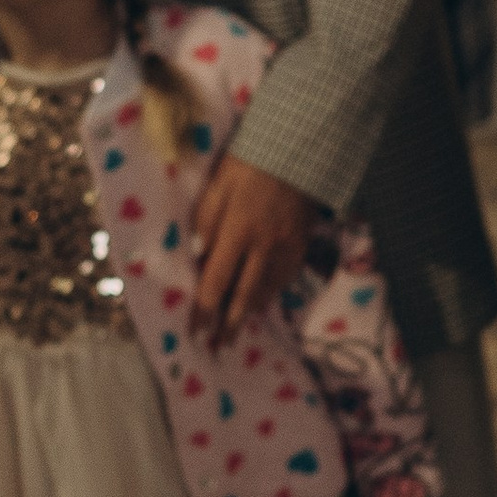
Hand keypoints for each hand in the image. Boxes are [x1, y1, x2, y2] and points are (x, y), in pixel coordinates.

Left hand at [190, 153, 319, 335]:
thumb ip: (206, 221)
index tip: (195, 330)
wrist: (298, 149)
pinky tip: (261, 301)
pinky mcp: (301, 243)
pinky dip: (270, 293)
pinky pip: (284, 277)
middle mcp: (263, 246)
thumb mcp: (219, 185)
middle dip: (229, 325)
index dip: (205, 310)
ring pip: (266, 290)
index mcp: (237, 231)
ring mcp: (286, 247)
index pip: (216, 281)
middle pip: (243, 296)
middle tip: (219, 347)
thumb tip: (199, 255)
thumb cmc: (250, 163)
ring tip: (237, 329)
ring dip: (249, 313)